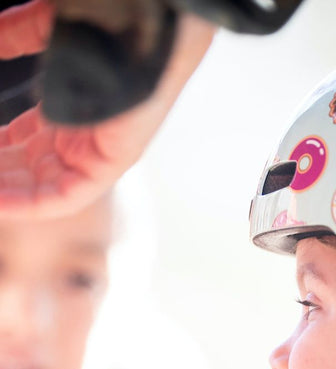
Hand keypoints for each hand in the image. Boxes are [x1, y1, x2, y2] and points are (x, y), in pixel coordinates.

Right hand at [0, 0, 214, 217]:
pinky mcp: (111, 165)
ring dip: (4, 189)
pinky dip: (30, 204)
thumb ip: (15, 37)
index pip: (26, 139)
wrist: (145, 24)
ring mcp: (99, 152)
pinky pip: (66, 198)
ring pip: (42, 186)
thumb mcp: (47, 31)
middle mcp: (85, 135)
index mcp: (73, 108)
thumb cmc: (107, 22)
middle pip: (30, 166)